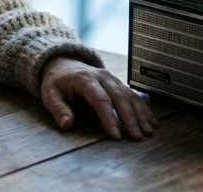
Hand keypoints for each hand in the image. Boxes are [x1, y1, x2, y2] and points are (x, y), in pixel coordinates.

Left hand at [40, 56, 158, 139]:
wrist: (63, 64)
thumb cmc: (57, 82)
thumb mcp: (50, 95)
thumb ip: (58, 109)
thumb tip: (66, 124)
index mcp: (85, 79)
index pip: (100, 100)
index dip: (109, 118)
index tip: (116, 135)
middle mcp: (102, 77)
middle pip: (120, 98)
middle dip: (130, 118)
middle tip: (137, 137)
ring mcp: (112, 79)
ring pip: (130, 96)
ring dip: (141, 114)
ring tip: (149, 132)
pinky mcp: (119, 83)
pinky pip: (134, 95)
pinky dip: (144, 109)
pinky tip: (152, 122)